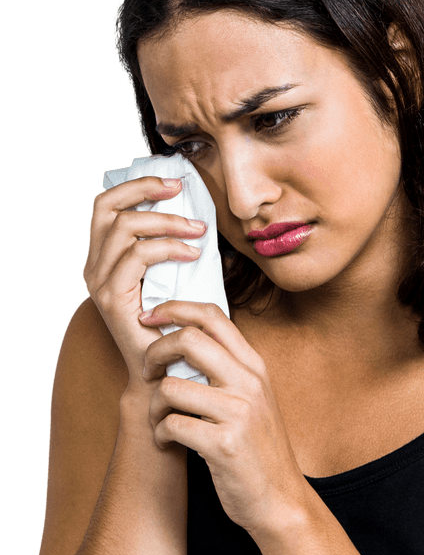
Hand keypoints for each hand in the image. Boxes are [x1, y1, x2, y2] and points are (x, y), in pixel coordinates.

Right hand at [83, 177, 206, 385]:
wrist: (164, 371)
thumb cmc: (173, 325)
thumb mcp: (172, 277)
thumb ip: (171, 248)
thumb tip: (197, 216)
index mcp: (103, 258)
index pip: (106, 206)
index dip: (136, 186)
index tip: (172, 183)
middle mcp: (94, 267)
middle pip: (106, 207)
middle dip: (144, 189)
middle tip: (181, 189)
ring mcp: (99, 283)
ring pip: (125, 228)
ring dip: (166, 222)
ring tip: (198, 230)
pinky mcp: (111, 298)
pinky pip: (137, 256)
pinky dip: (168, 248)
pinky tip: (191, 253)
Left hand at [140, 301, 311, 534]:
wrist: (280, 500)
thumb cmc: (258, 450)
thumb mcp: (253, 400)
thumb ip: (228, 369)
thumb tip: (184, 338)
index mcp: (254, 367)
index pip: (212, 314)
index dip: (173, 308)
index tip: (150, 319)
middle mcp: (249, 383)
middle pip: (187, 339)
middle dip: (153, 353)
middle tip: (146, 373)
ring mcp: (239, 413)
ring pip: (170, 386)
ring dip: (152, 405)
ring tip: (158, 420)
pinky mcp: (224, 445)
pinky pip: (172, 425)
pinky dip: (159, 434)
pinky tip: (167, 443)